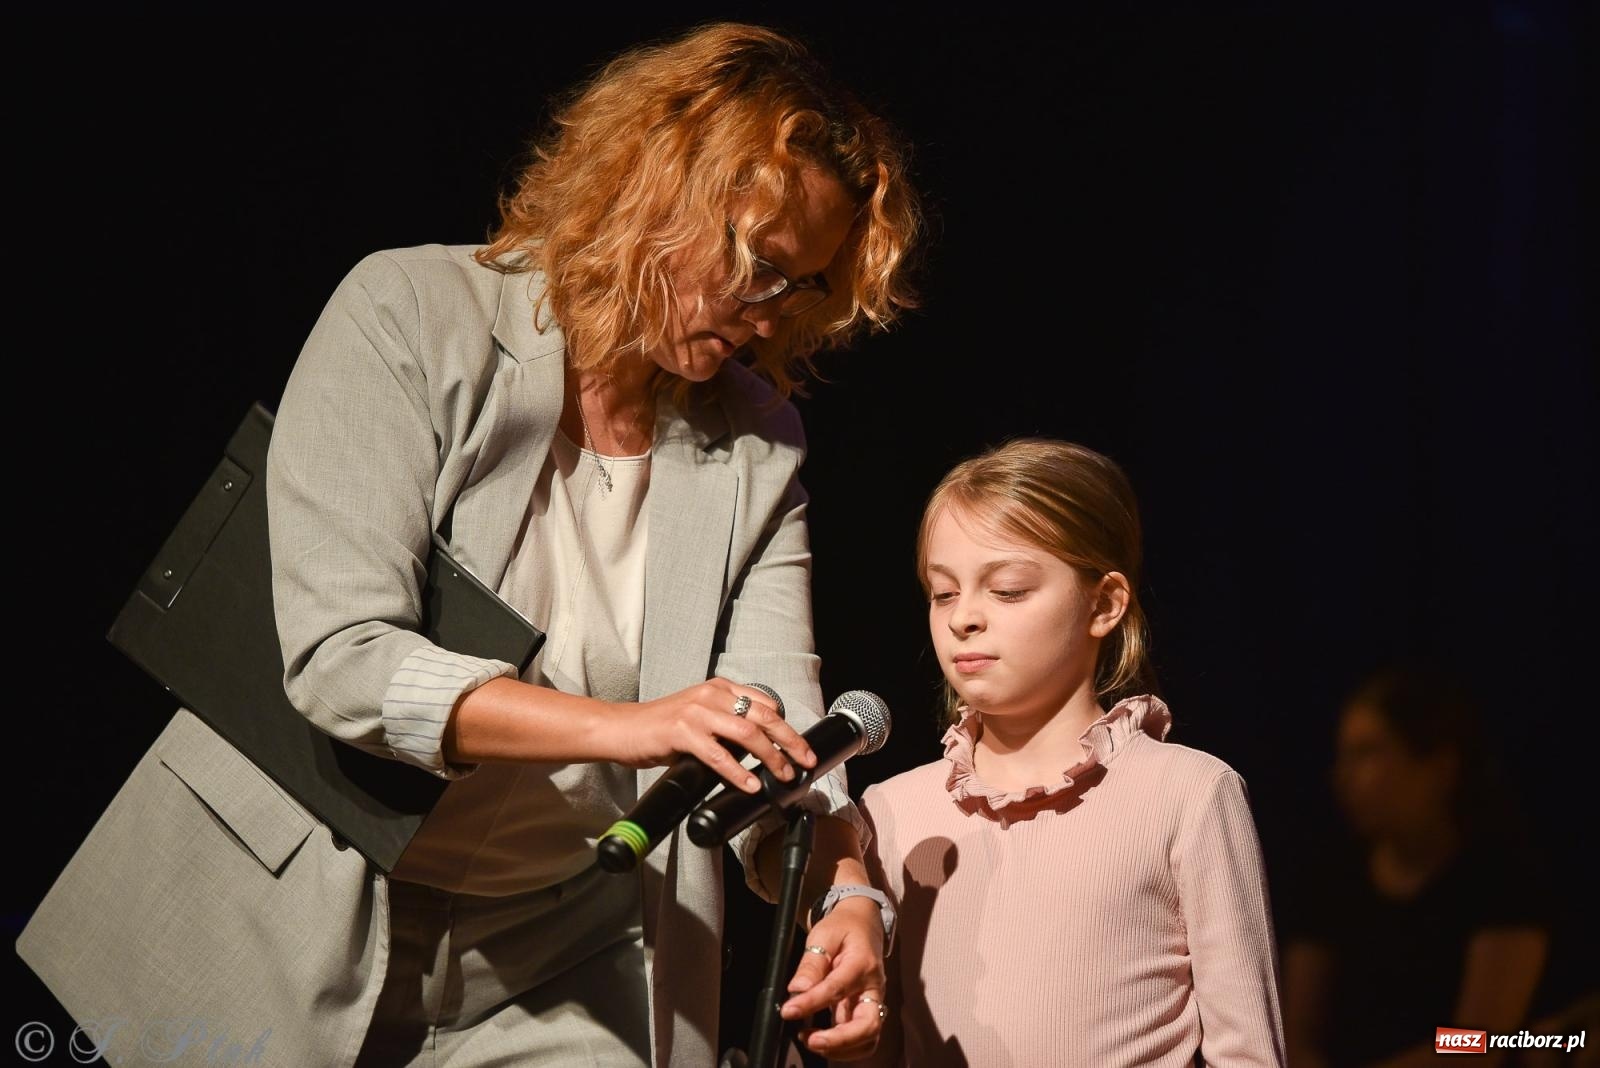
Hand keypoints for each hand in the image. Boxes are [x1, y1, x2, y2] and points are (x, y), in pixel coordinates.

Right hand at [602, 678, 816, 791]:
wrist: (622, 729)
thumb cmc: (661, 728)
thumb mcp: (701, 719)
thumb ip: (727, 727)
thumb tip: (759, 750)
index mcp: (720, 688)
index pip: (765, 704)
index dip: (787, 726)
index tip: (802, 748)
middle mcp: (712, 695)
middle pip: (763, 716)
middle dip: (790, 740)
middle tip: (805, 761)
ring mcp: (697, 712)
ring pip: (747, 733)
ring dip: (770, 756)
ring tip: (784, 775)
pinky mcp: (682, 732)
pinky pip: (718, 754)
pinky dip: (738, 771)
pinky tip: (750, 784)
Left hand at [779, 895, 886, 1059]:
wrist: (864, 924)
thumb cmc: (843, 928)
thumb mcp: (824, 935)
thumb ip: (811, 963)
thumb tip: (797, 989)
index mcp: (861, 964)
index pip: (837, 988)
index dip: (811, 1003)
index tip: (788, 1011)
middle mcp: (872, 988)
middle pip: (868, 1026)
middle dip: (839, 1040)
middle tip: (811, 1041)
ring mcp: (872, 1002)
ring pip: (868, 1038)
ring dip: (840, 1048)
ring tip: (810, 1040)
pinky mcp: (866, 1011)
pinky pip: (861, 1038)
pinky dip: (841, 1046)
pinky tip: (818, 1038)